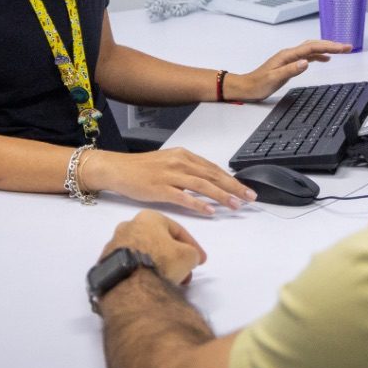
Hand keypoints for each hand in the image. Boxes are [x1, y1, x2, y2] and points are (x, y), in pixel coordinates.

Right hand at [82, 147, 257, 215]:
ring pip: (202, 185)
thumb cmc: (142, 168)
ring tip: (235, 205)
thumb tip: (209, 181)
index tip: (245, 189)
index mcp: (184, 156)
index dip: (232, 179)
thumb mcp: (169, 163)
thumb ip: (188, 170)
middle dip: (234, 187)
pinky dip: (197, 204)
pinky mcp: (159, 188)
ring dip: (221, 196)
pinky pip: (182, 197)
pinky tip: (209, 210)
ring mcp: (170, 175)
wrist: (117, 168)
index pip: (214, 169)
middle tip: (250, 197)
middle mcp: (180, 163)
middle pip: (213, 176)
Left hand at [101, 210, 203, 284]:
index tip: (200, 260)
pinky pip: (130, 266)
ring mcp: (113, 245)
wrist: (130, 283)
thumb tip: (189, 259)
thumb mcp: (189, 255)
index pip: (177, 230)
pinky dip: (142, 273)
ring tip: (169, 281)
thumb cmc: (162, 260)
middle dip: (175, 258)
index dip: (192, 246)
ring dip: (159, 266)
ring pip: (144, 254)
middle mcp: (128, 226)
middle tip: (185, 272)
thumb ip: (192, 253)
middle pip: (159, 242)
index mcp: (148, 217)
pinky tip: (150, 284)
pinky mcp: (105, 263)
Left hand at [226, 39, 352, 101]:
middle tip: (348, 47)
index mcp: (287, 55)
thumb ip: (290, 70)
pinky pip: (308, 55)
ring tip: (341, 50)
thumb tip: (306, 62)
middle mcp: (289, 54)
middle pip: (314, 45)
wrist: (245, 86)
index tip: (343, 48)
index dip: (329, 46)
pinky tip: (324, 58)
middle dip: (332, 44)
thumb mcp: (274, 79)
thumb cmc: (257, 84)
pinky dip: (318, 55)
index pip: (312, 48)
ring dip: (327, 48)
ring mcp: (289, 58)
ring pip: (312, 49)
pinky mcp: (289, 63)